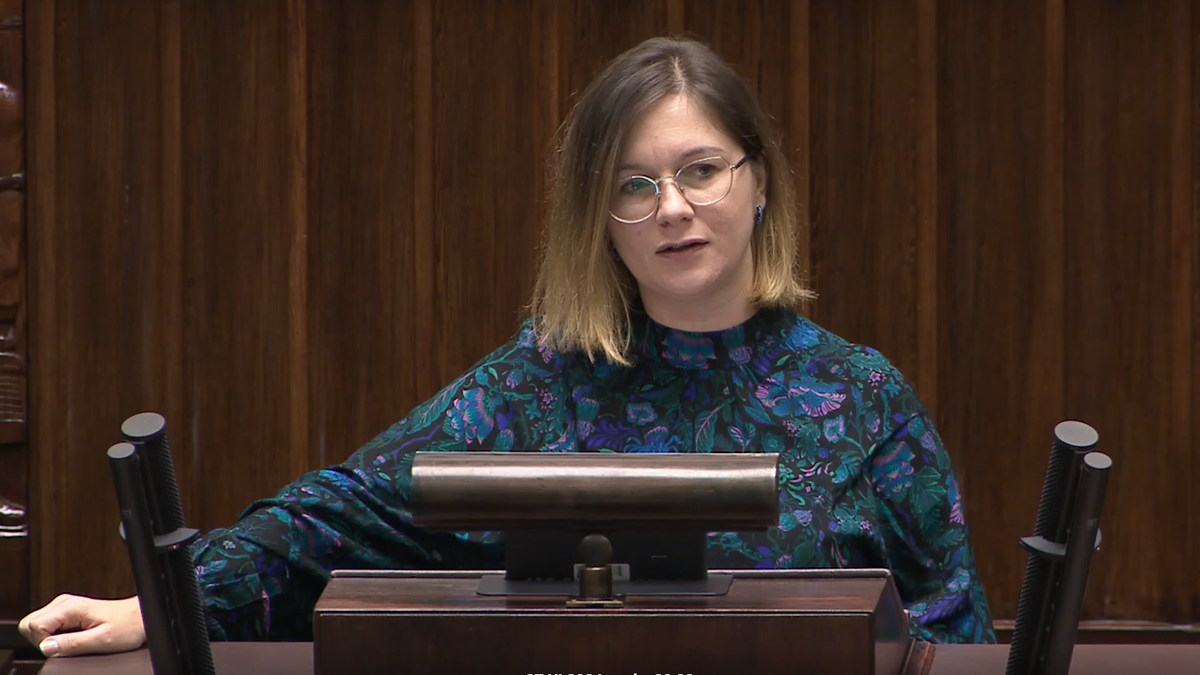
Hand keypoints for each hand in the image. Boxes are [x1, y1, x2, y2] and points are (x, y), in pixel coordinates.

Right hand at [18, 594, 145, 656]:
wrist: (140, 617)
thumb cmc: (127, 626)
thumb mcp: (101, 640)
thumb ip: (71, 644)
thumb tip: (46, 647)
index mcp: (70, 607)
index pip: (34, 626)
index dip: (45, 643)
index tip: (64, 646)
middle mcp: (63, 603)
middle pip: (29, 624)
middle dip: (41, 640)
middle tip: (66, 645)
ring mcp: (64, 606)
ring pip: (35, 625)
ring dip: (48, 638)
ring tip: (73, 640)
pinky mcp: (67, 612)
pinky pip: (46, 626)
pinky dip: (54, 635)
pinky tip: (73, 636)